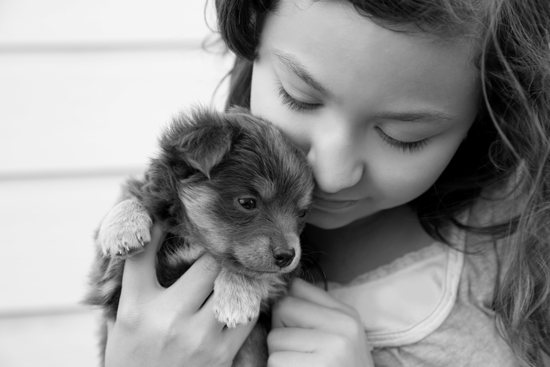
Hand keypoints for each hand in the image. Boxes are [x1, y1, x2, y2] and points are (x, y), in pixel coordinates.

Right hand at [104, 223, 256, 366]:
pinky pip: (245, 314)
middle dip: (214, 253)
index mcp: (135, 308)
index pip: (142, 256)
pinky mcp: (220, 354)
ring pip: (231, 285)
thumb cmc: (132, 360)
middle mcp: (166, 318)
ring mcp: (197, 337)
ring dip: (234, 275)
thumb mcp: (119, 325)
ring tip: (235, 268)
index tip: (168, 217)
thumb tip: (143, 243)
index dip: (157, 229)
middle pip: (206, 264)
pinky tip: (240, 298)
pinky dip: (245, 302)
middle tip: (219, 245)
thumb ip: (131, 288)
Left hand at [268, 278, 373, 366]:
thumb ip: (314, 311)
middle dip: (281, 330)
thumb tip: (282, 288)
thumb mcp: (340, 336)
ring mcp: (330, 348)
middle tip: (300, 352)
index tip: (297, 325)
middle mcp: (342, 327)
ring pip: (275, 338)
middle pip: (283, 308)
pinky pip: (275, 361)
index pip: (298, 288)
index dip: (288, 307)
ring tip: (302, 366)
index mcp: (346, 315)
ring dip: (279, 356)